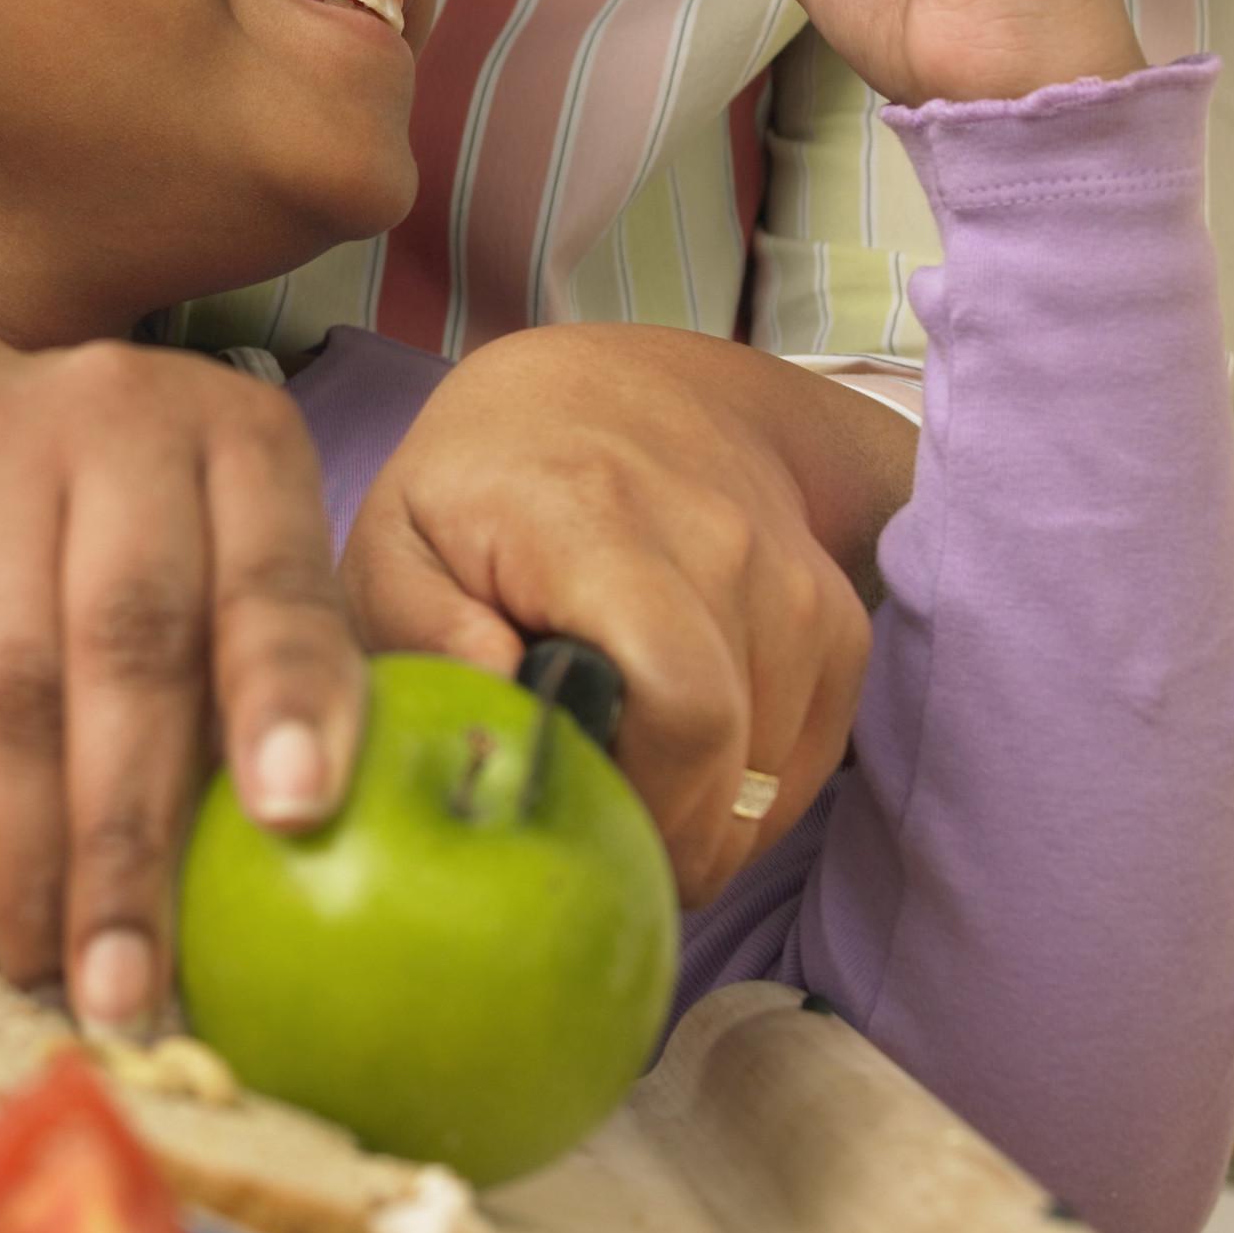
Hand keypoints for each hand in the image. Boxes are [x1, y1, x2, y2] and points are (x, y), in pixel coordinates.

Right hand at [0, 341, 371, 1034]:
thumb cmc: (107, 530)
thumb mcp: (213, 546)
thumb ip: (272, 669)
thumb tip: (329, 863)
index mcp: (238, 437)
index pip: (271, 579)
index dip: (286, 697)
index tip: (296, 817)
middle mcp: (115, 422)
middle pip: (128, 644)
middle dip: (131, 835)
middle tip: (139, 986)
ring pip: (8, 690)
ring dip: (33, 861)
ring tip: (57, 979)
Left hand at [343, 326, 896, 902]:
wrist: (625, 391)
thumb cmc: (486, 484)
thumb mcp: (398, 540)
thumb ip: (419, 626)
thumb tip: (495, 702)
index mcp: (598, 520)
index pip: (682, 702)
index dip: (644, 805)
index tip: (577, 832)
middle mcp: (722, 543)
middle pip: (731, 760)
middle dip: (661, 839)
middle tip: (591, 841)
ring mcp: (793, 581)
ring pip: (771, 779)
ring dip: (700, 823)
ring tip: (621, 788)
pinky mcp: (835, 620)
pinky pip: (807, 762)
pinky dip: (745, 799)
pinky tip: (678, 768)